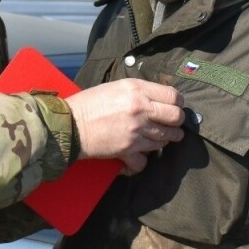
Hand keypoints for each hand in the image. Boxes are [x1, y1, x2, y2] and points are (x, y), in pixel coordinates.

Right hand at [65, 79, 184, 173]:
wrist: (70, 124)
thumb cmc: (90, 103)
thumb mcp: (117, 87)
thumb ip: (140, 91)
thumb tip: (159, 99)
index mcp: (138, 90)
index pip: (173, 96)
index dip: (177, 103)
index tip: (174, 107)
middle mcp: (141, 110)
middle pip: (176, 118)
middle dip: (176, 122)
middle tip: (171, 124)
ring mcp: (136, 132)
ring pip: (166, 139)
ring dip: (164, 140)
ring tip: (158, 137)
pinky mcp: (128, 150)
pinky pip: (146, 160)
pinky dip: (143, 161)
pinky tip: (138, 156)